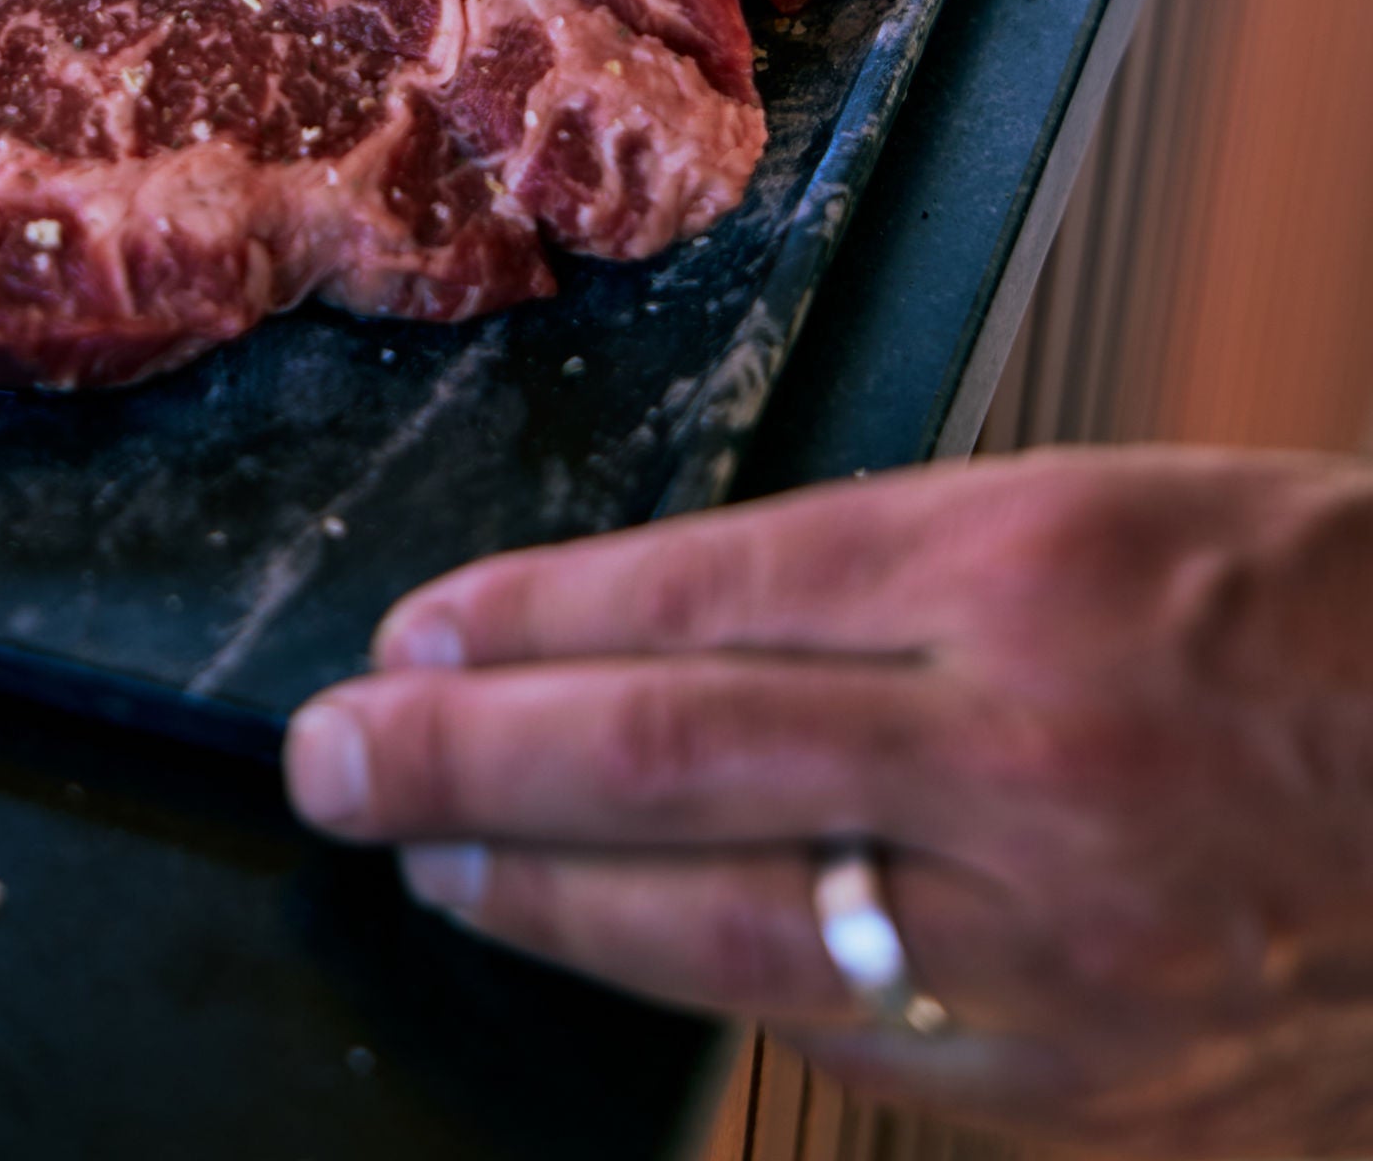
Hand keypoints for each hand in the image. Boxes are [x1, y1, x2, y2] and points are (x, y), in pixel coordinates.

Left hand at [284, 448, 1372, 1152]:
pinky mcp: (1081, 1096)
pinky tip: (625, 945)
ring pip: (719, 935)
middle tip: (332, 758)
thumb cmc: (1295, 608)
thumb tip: (636, 633)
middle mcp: (1023, 765)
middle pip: (666, 765)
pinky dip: (706, 982)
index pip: (697, 601)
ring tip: (433, 856)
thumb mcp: (1077, 511)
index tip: (411, 634)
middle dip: (461, 764)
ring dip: (545, 895)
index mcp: (1023, 576)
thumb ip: (862, 583)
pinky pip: (841, 1036)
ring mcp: (1054, 955)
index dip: (524, 624)